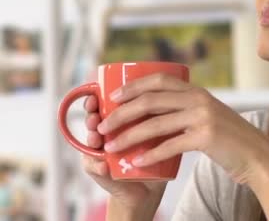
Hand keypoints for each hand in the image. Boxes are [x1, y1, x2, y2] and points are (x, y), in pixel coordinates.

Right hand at [82, 95, 166, 211]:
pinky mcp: (101, 173)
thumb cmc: (152, 152)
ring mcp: (101, 154)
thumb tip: (167, 96)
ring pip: (90, 143)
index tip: (98, 94)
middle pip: (92, 121)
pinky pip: (94, 168)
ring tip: (95, 137)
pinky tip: (102, 165)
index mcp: (115, 122)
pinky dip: (97, 166)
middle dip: (91, 117)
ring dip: (90, 138)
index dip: (96, 99)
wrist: (148, 185)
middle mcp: (104, 136)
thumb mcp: (156, 131)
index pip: (101, 106)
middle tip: (95, 115)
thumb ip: (156, 115)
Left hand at [97, 73, 268, 184]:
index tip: (113, 97)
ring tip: (111, 147)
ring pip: (155, 124)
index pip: (160, 80)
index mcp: (198, 92)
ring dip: (128, 136)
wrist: (258, 156)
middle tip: (103, 126)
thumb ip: (188, 110)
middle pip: (151, 101)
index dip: (133, 86)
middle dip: (122, 113)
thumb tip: (156, 112)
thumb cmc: (230, 140)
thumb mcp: (210, 116)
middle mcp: (199, 100)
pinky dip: (150, 155)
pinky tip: (136, 163)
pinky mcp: (206, 137)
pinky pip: (170, 146)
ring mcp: (203, 117)